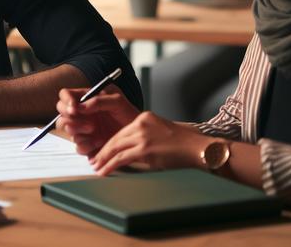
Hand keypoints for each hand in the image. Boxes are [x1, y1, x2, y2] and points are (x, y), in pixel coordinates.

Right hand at [56, 85, 139, 156]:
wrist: (138, 136)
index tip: (74, 108)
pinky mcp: (87, 144)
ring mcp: (83, 130)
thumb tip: (79, 106)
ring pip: (68, 130)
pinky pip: (78, 146)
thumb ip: (98, 101)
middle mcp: (82, 114)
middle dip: (70, 119)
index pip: (65, 95)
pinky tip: (98, 142)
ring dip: (79, 131)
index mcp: (86, 99)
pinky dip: (86, 145)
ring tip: (95, 130)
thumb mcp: (118, 102)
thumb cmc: (129, 115)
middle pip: (61, 114)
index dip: (66, 101)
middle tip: (87, 122)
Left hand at [89, 111, 211, 175]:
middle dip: (103, 151)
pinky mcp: (144, 149)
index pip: (121, 130)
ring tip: (96, 167)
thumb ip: (144, 136)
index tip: (102, 150)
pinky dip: (110, 165)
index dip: (109, 142)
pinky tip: (104, 171)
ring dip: (103, 159)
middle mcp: (141, 124)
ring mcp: (142, 136)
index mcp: (144, 118)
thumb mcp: (160, 131)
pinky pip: (121, 158)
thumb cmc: (182, 143)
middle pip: (115, 138)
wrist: (196, 147)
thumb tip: (130, 149)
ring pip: (115, 148)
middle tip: (93, 160)